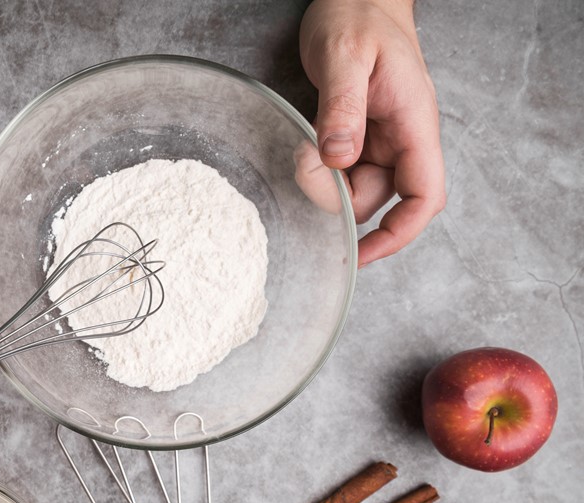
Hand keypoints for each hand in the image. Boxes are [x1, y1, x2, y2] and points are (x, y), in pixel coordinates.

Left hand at [300, 0, 445, 266]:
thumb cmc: (358, 14)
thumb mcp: (344, 56)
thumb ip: (341, 107)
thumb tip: (338, 159)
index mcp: (414, 124)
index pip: (424, 196)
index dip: (400, 233)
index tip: (363, 254)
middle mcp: (401, 139)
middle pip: (376, 200)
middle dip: (337, 198)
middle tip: (303, 164)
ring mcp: (379, 141)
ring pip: (353, 189)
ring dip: (322, 183)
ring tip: (302, 144)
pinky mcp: (356, 138)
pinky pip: (339, 172)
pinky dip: (318, 172)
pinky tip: (303, 150)